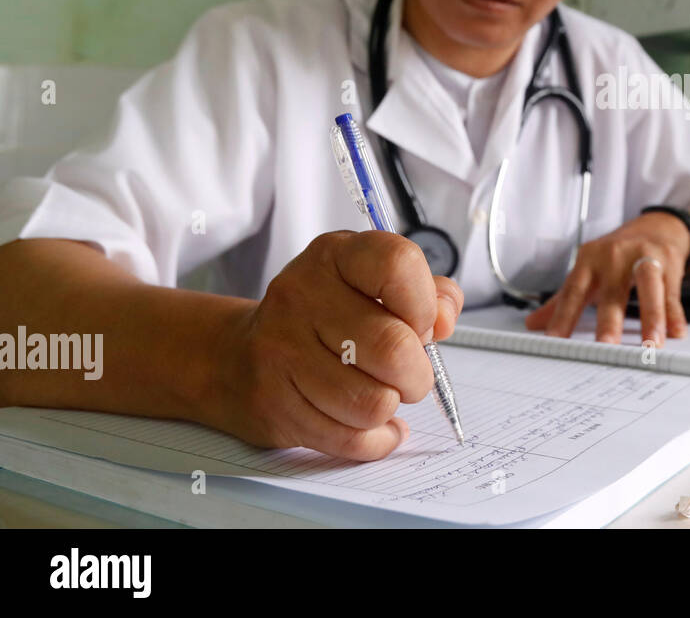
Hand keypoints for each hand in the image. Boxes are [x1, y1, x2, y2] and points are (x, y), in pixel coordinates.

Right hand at [209, 230, 463, 459]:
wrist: (239, 356)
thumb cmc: (326, 317)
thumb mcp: (374, 283)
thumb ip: (428, 293)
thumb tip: (444, 319)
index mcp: (335, 255)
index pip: (398, 264)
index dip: (424, 303)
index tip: (422, 323)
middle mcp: (302, 295)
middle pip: (392, 347)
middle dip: (418, 373)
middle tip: (410, 373)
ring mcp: (282, 350)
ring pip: (373, 403)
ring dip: (392, 406)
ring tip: (383, 393)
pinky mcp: (274, 403)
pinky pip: (350, 439)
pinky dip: (375, 439)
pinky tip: (373, 424)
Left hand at [524, 212, 689, 345]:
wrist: (656, 228)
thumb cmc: (616, 255)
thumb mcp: (587, 271)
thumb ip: (563, 300)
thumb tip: (533, 324)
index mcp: (590, 260)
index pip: (574, 291)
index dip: (563, 316)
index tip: (555, 340)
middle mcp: (616, 257)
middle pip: (612, 292)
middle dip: (609, 321)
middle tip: (605, 346)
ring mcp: (645, 258)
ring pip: (649, 288)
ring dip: (651, 317)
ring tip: (650, 345)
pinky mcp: (669, 265)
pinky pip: (672, 293)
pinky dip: (674, 314)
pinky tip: (676, 332)